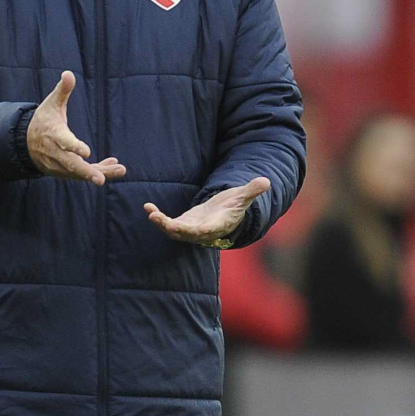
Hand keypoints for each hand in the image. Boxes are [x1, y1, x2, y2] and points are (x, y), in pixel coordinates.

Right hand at [27, 70, 126, 185]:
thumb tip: (69, 73)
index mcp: (54, 135)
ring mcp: (60, 166)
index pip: (64, 143)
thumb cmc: (44, 120)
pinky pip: (83, 174)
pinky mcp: (65, 172)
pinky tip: (115, 166)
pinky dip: (99, 170)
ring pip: (80, 173)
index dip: (74, 147)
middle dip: (87, 172)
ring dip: (100, 172)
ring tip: (120, 170)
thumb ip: (62, 91)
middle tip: (100, 180)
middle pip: (71, 165)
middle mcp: (56, 154)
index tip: (86, 152)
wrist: (27, 143)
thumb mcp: (51, 104)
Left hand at [144, 177, 270, 247]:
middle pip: (187, 234)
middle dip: (174, 229)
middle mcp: (202, 231)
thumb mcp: (242, 197)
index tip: (188, 228)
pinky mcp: (182, 224)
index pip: (207, 230)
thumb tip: (266, 181)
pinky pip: (167, 223)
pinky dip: (158, 217)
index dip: (198, 230)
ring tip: (152, 214)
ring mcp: (190, 229)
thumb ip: (252, 190)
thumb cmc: (235, 205)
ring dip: (162, 223)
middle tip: (163, 221)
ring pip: (174, 231)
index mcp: (217, 226)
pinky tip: (148, 207)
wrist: (225, 214)